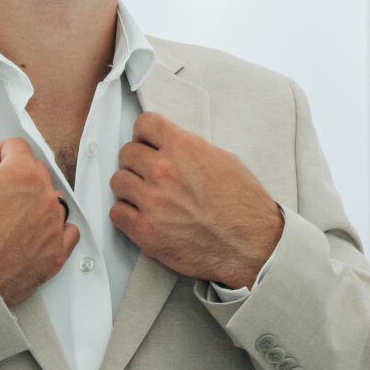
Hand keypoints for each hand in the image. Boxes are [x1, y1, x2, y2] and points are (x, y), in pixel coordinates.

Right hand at [0, 135, 76, 306]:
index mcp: (22, 175)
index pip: (17, 147)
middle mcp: (44, 198)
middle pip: (36, 172)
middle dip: (15, 176)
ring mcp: (53, 226)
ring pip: (50, 201)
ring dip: (33, 202)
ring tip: (7, 216)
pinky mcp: (57, 253)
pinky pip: (66, 231)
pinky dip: (53, 229)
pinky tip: (32, 233)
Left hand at [110, 112, 282, 287]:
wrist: (252, 245)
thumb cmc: (245, 206)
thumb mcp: (224, 161)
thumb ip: (191, 151)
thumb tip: (172, 148)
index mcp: (184, 148)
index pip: (145, 124)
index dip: (145, 134)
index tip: (147, 143)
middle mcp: (164, 171)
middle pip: (127, 153)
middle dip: (138, 162)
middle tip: (150, 174)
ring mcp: (152, 201)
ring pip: (118, 182)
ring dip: (130, 187)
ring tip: (147, 196)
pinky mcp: (146, 231)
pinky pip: (116, 213)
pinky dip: (127, 214)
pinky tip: (142, 216)